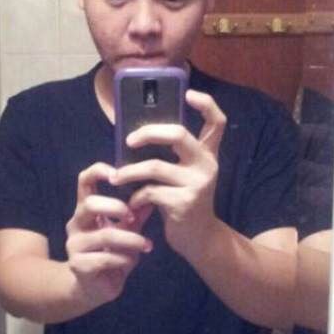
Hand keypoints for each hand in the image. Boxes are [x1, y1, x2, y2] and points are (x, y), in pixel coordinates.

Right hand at [65, 162, 153, 306]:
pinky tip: (132, 262)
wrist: (94, 289)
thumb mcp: (127, 232)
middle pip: (90, 204)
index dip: (98, 171)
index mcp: (86, 211)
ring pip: (104, 235)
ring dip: (130, 239)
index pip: (84, 182)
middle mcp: (76, 224)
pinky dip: (124, 259)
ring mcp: (75, 245)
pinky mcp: (79, 265)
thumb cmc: (111, 256)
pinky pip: (106, 258)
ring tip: (146, 245)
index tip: (117, 172)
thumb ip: (137, 215)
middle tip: (134, 217)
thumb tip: (153, 193)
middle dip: (117, 207)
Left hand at [110, 90, 226, 258]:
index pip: (216, 122)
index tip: (189, 94)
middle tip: (129, 141)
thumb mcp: (183, 177)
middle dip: (148, 133)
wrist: (199, 239)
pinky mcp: (185, 203)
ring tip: (116, 178)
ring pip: (154, 166)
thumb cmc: (182, 203)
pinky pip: (149, 192)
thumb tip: (135, 136)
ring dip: (129, 172)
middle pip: (178, 134)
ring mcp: (197, 184)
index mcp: (207, 155)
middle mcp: (207, 165)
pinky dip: (135, 198)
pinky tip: (132, 205)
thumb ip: (171, 157)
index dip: (206, 104)